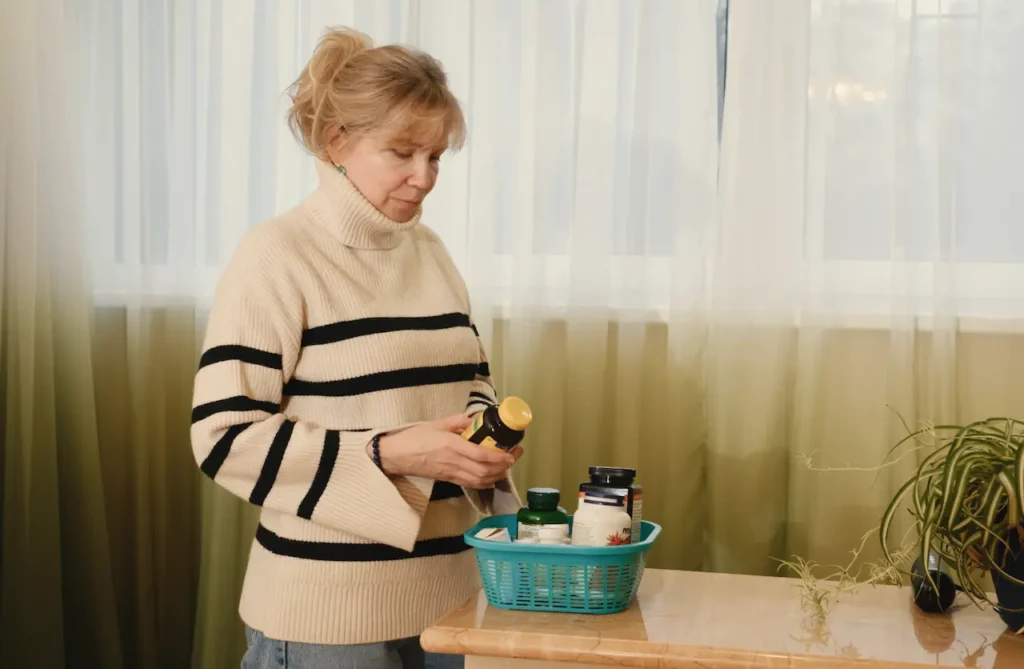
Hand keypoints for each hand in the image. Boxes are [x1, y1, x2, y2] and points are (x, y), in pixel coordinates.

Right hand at [371, 415, 515, 487]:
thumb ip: (458, 421)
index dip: (499, 457)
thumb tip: (476, 419)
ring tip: (506, 467)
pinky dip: (484, 482)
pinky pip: (470, 484)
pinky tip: (492, 477)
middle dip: (503, 466)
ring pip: (479, 480)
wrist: (396, 455)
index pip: (481, 455)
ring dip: (496, 476)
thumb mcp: (437, 423)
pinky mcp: (448, 479)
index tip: (512, 453)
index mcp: (451, 446)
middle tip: (514, 457)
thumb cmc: (415, 437)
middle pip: (484, 471)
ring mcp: (451, 473)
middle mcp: (453, 462)